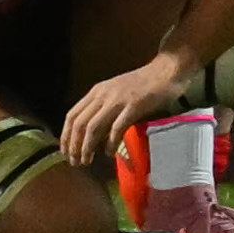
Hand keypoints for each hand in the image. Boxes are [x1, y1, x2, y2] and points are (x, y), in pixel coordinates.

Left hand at [60, 51, 194, 182]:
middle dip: (74, 146)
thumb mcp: (116, 92)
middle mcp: (103, 95)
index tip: (66, 152)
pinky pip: (116, 128)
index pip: (71, 116)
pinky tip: (110, 153)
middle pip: (79, 124)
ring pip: (93, 127)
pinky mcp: (134, 106)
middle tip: (75, 162)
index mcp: (96, 91)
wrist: (167, 70)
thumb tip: (93, 136)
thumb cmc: (144, 83)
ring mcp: (118, 100)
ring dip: (87, 147)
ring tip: (87, 161)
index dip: (65, 136)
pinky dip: (110, 143)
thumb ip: (103, 109)